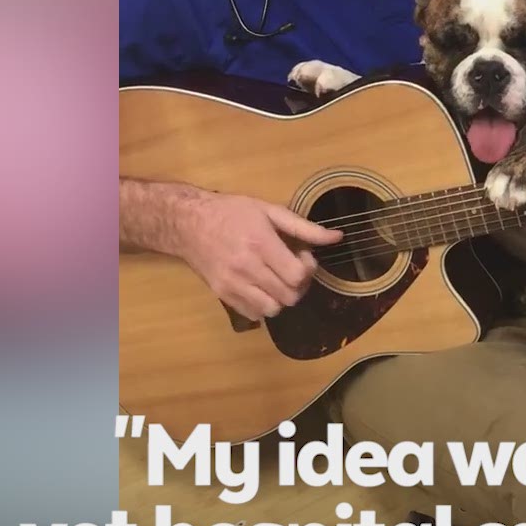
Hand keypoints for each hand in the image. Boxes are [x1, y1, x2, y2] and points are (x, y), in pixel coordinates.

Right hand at [175, 192, 342, 319]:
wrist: (188, 224)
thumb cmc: (231, 212)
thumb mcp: (269, 210)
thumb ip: (304, 227)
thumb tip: (337, 237)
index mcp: (261, 244)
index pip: (297, 276)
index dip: (308, 270)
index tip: (302, 257)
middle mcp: (247, 268)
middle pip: (289, 296)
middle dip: (299, 285)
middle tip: (292, 269)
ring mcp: (232, 285)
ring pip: (273, 309)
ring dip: (282, 297)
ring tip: (277, 280)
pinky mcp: (222, 295)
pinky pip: (254, 314)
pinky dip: (263, 305)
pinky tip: (261, 287)